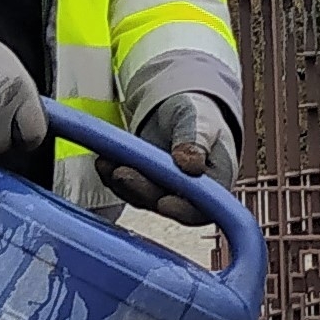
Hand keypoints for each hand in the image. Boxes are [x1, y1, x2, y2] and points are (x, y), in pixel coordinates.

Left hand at [104, 92, 239, 223]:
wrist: (178, 109)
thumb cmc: (198, 115)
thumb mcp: (202, 121)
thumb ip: (197, 140)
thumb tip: (191, 166)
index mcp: (216, 183)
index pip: (203, 209)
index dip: (183, 211)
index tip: (163, 201)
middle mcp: (191, 194)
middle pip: (167, 204)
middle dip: (143, 191)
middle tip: (123, 173)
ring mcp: (165, 191)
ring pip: (142, 198)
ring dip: (123, 184)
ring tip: (107, 164)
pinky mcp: (144, 185)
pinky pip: (127, 188)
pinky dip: (112, 177)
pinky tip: (104, 162)